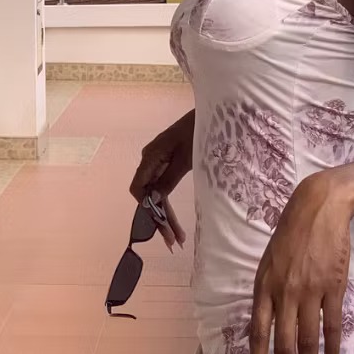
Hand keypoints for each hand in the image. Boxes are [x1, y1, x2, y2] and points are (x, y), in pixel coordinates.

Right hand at [130, 111, 192, 248]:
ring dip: (165, 215)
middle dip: (159, 218)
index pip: (138, 189)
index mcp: (150, 156)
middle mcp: (150, 160)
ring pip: (156, 194)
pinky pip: (164, 187)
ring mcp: (158, 161)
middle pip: (147, 195)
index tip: (160, 227)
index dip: (146, 209)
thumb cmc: (200, 131)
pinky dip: (168, 203)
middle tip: (173, 241)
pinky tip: (175, 221)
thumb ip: (169, 179)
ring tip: (177, 238)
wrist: (215, 112)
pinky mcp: (169, 162)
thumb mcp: (187, 158)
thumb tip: (153, 201)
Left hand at [249, 172, 353, 353]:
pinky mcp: (333, 287)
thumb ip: (268, 294)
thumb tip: (267, 326)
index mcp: (263, 288)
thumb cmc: (291, 235)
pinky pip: (332, 326)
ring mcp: (309, 291)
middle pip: (283, 346)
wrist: (320, 207)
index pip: (258, 335)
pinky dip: (332, 350)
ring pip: (308, 341)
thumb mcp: (269, 263)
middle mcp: (283, 293)